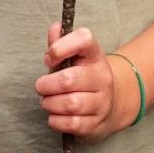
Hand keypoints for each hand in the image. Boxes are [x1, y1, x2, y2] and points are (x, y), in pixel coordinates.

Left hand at [35, 22, 130, 140]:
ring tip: (47, 102)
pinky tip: (55, 116)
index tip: (49, 58)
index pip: (84, 39)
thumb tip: (55, 28)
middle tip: (41, 87)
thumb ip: (61, 43)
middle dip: (46, 85)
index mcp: (94, 55)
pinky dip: (56, 121)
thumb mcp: (75, 58)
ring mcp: (102, 101)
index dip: (61, 47)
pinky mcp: (97, 123)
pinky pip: (72, 124)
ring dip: (50, 104)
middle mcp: (102, 77)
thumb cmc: (84, 78)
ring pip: (71, 104)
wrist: (112, 104)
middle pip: (68, 80)